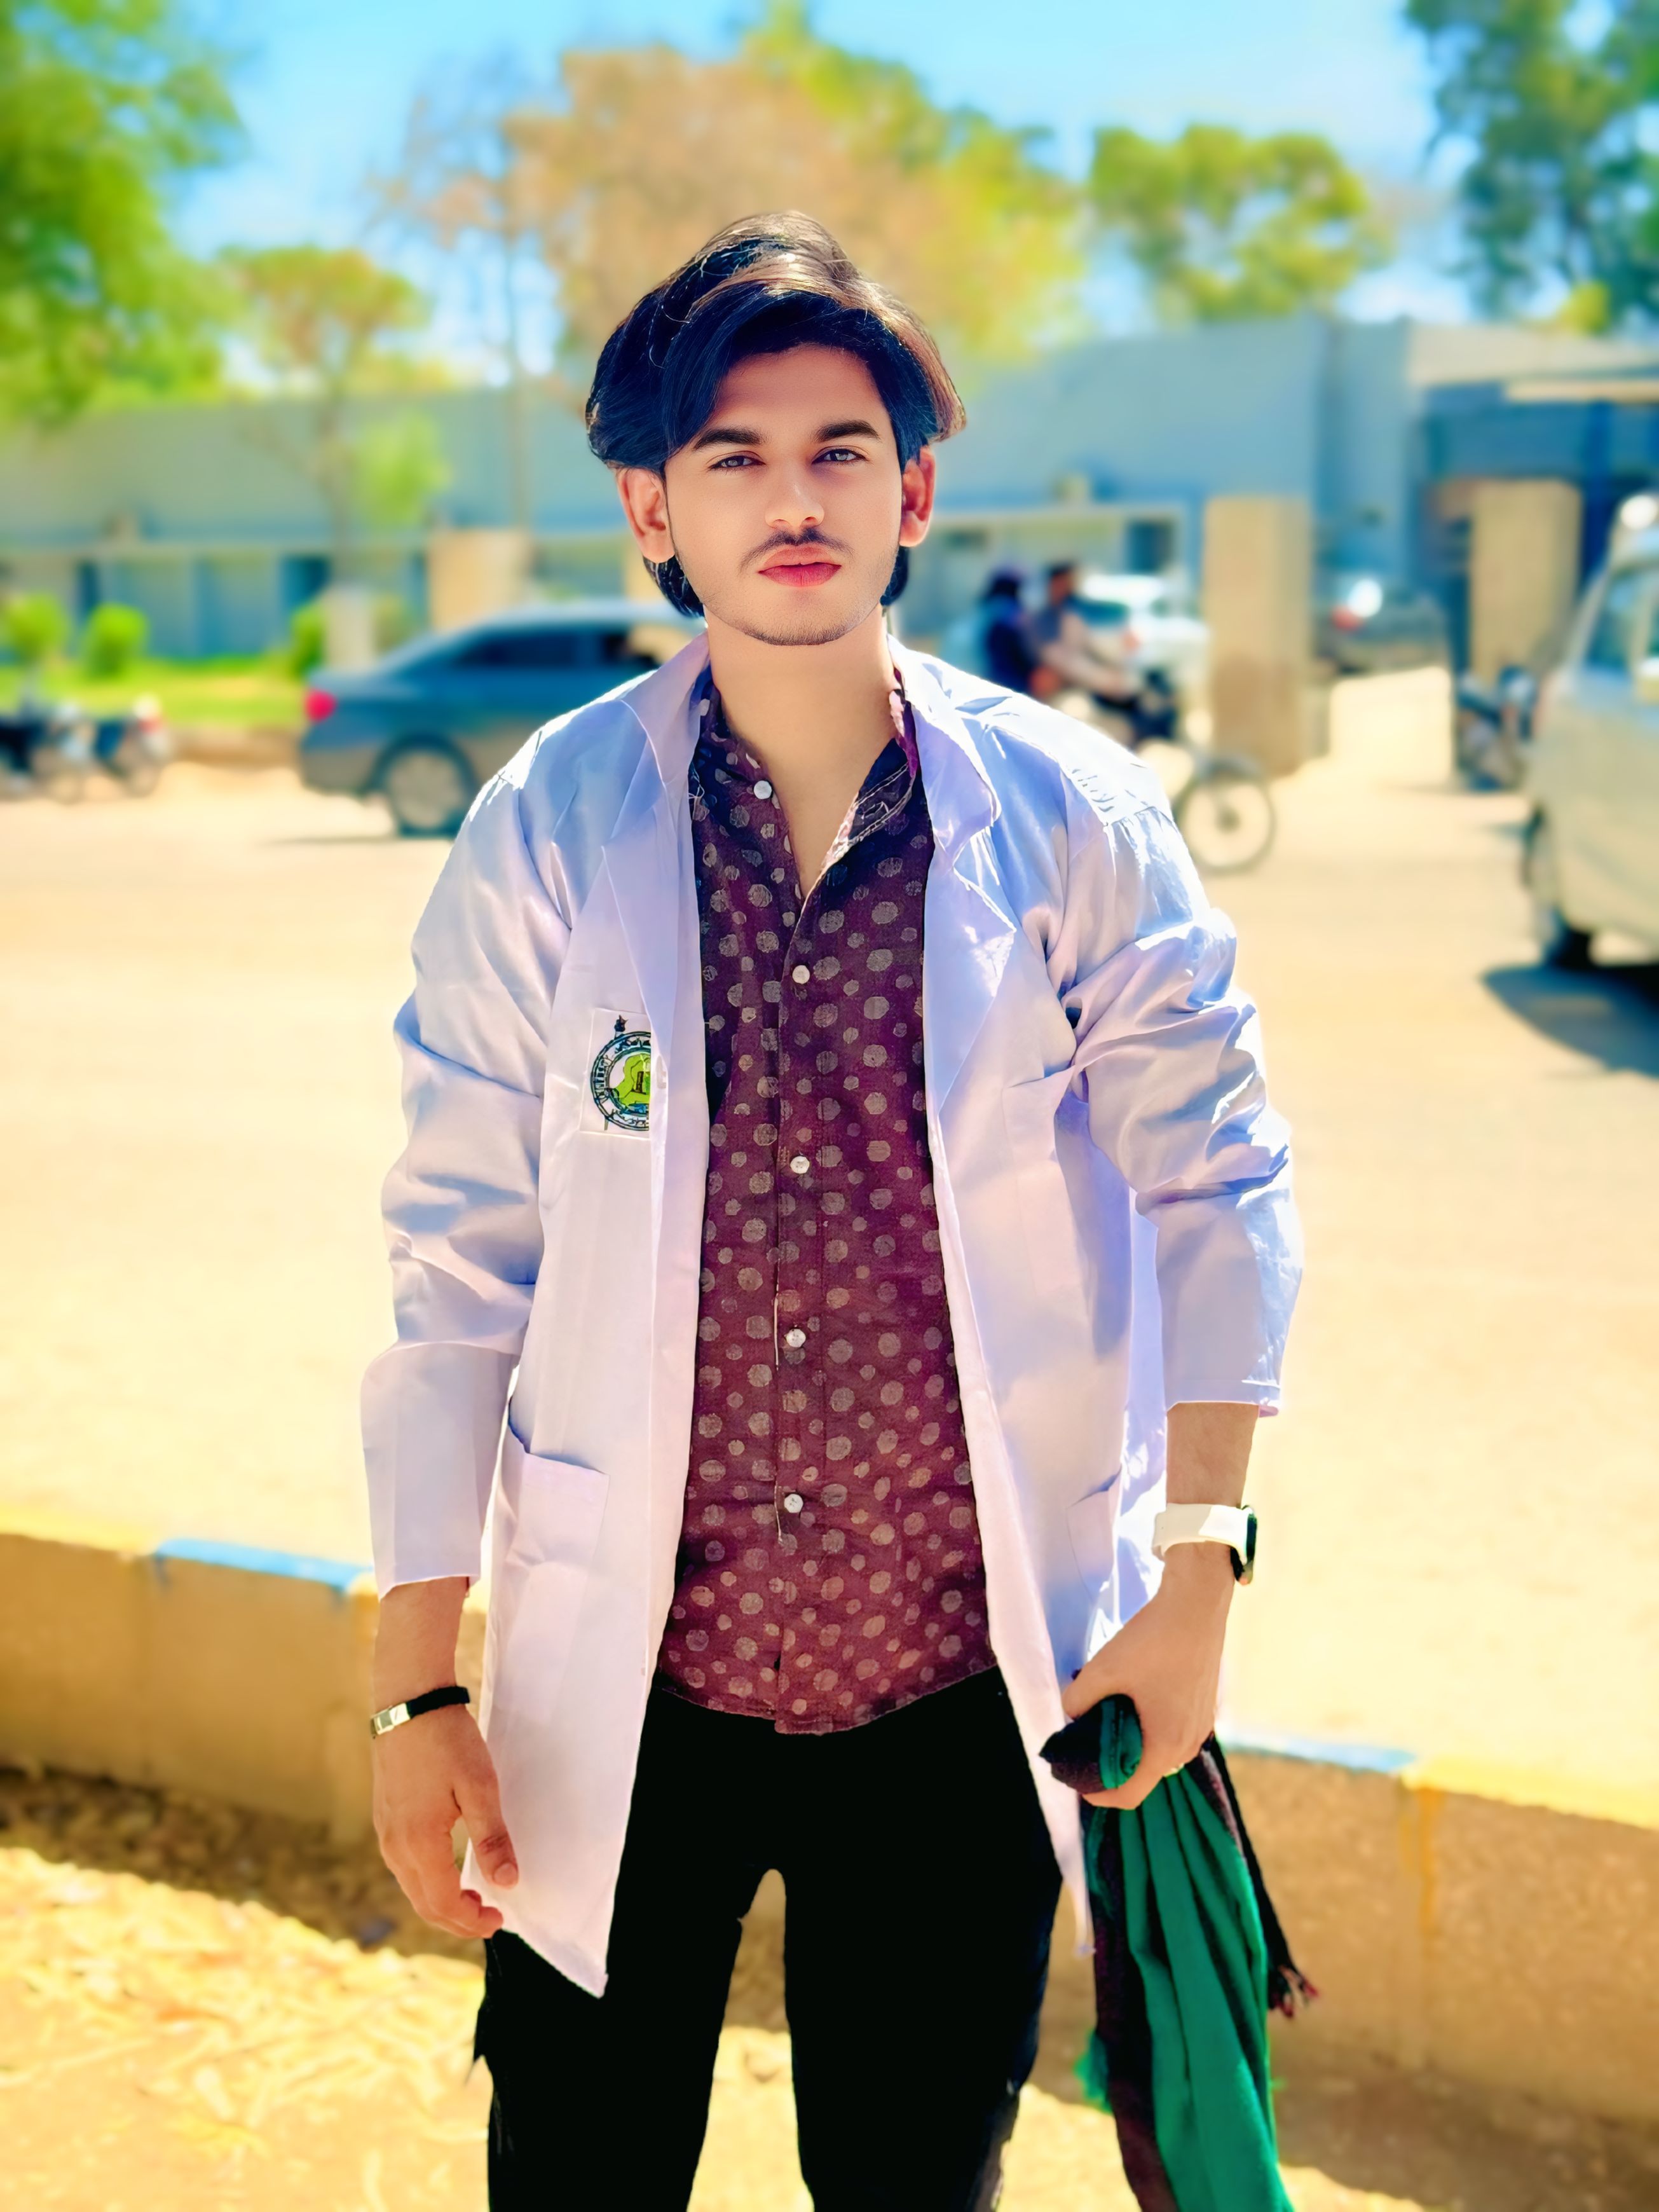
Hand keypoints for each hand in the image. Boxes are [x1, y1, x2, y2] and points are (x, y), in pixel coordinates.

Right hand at [373, 1702, 517, 1938]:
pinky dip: (428, 1883)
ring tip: (474, 1900)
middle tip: (490, 1919)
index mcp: (419, 1844)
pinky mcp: (385, 1819)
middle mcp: (395, 1847)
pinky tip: (448, 1873)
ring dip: (441, 1903)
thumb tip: (507, 1883)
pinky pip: (405, 1867)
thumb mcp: (480, 1787)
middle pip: (424, 1904)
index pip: (444, 1903)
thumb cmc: (447, 1741)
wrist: (409, 1703)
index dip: (471, 1921)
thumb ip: (492, 1838)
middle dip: (457, 1920)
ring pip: (412, 1888)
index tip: (499, 1922)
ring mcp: (386, 1833)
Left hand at [1060, 1546, 1233, 1809]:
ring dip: (1131, 1744)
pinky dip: (1148, 1728)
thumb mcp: (1103, 1669)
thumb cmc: (1153, 1640)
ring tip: (1106, 1715)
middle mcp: (1188, 1745)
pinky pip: (1170, 1732)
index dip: (1097, 1793)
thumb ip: (1078, 1699)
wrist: (1197, 1604)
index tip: (1075, 1775)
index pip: (1129, 1795)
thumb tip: (1069, 1715)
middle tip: (1085, 1740)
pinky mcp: (1203, 1709)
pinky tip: (1132, 1698)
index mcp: (1165, 1746)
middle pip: (1143, 1774)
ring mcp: (1200, 1728)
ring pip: (1158, 1752)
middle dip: (1112, 1765)